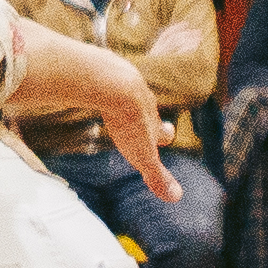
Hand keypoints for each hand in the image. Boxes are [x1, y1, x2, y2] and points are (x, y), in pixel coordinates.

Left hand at [92, 68, 177, 203]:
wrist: (111, 83)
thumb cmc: (128, 122)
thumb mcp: (143, 155)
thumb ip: (157, 176)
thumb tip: (176, 197)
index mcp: (151, 120)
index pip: (161, 130)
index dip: (164, 134)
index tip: (168, 133)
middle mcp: (140, 98)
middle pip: (146, 108)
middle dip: (146, 115)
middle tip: (143, 117)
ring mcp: (121, 81)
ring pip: (125, 91)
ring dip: (122, 98)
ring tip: (115, 104)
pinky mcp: (100, 70)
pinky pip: (100, 80)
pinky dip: (99, 86)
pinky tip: (91, 89)